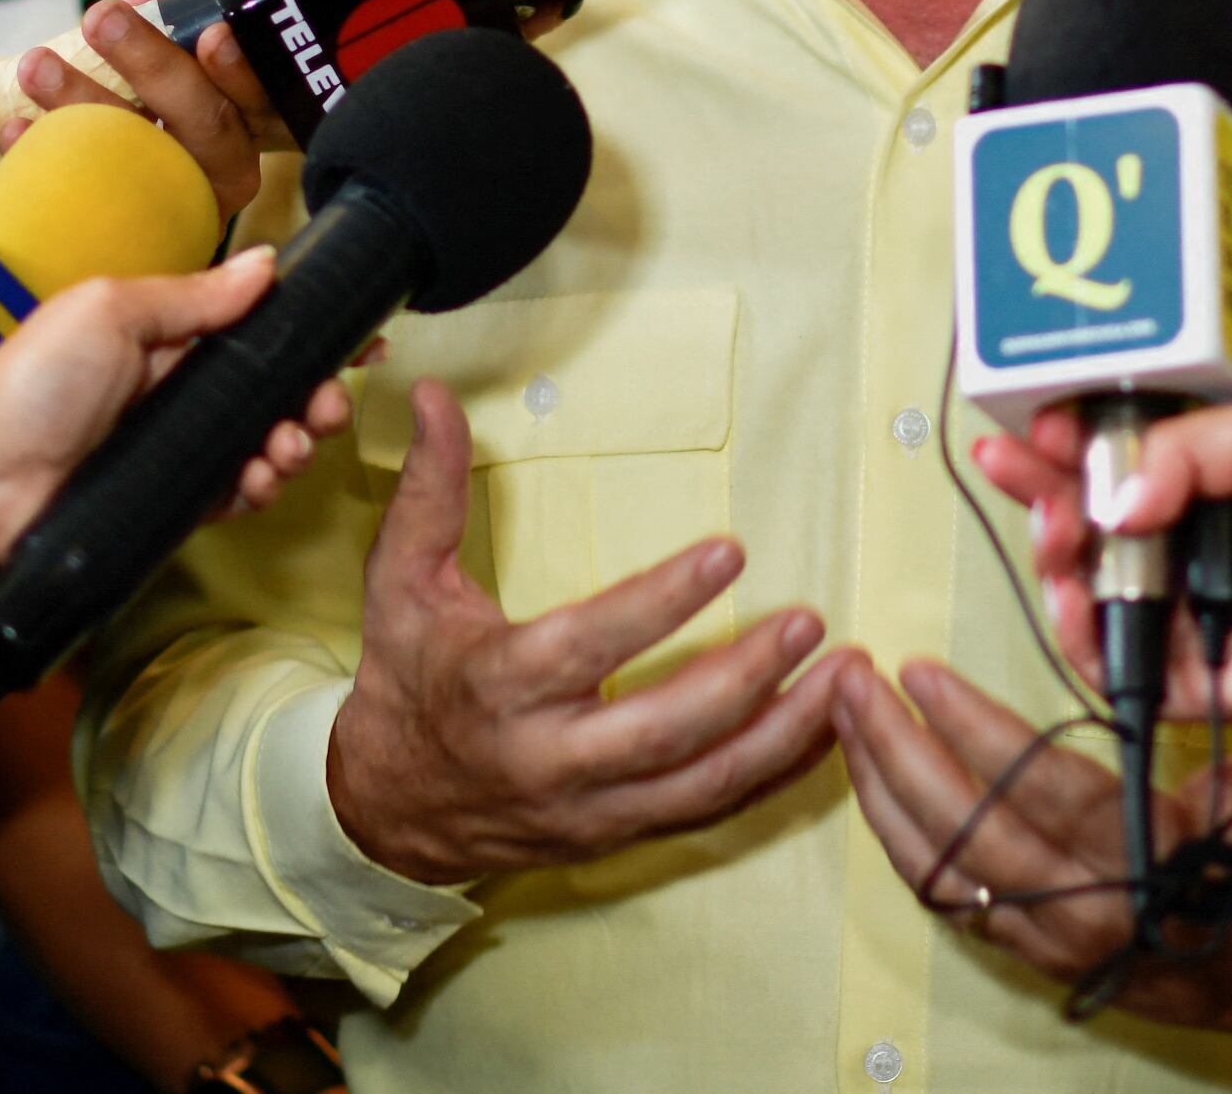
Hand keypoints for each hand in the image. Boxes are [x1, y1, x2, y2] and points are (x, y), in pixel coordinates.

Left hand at [0, 249, 353, 555]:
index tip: (358, 345)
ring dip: (292, 447)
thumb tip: (267, 264)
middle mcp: (181, 396)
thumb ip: (196, 297)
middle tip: (325, 409)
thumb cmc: (33, 380)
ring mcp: (177, 452)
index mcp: (171, 342)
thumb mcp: (115, 311)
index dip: (310, 342)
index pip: (258, 335)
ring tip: (287, 449)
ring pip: (262, 448)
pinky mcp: (168, 504)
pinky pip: (230, 497)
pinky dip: (256, 489)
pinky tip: (259, 481)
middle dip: (315, 401)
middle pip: (274, 396)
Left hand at [15, 0, 286, 218]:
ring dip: (85, 102)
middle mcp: (224, 170)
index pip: (257, 97)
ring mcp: (176, 203)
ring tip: (36, 65)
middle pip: (203, 123)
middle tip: (102, 17)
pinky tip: (14, 126)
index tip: (211, 34)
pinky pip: (81, 190)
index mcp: (248, 123)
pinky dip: (44, 153)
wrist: (133, 194)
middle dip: (151, 64)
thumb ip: (169, 25)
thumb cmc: (165, 109)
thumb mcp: (178, 62)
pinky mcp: (122, 225)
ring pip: (139, 155)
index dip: (238, 71)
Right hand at [323, 381, 850, 884]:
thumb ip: (428, 491)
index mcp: (496, 688)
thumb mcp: (399, 582)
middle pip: (661, 732)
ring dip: (783, 735)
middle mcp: (546, 759)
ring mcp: (588, 809)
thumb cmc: (407, 681)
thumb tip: (434, 396)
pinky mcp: (617, 836)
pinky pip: (708, 812)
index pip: (588, 647)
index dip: (661, 603)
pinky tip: (823, 731)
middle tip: (810, 624)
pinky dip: (773, 775)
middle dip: (744, 680)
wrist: (387, 811)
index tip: (728, 552)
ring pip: (700, 785)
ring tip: (844, 681)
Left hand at [832, 659, 1231, 1052]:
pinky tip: (873, 780)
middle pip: (967, 831)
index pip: (1046, 790)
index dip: (977, 730)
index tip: (923, 672)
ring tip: (844, 716)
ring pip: (940, 871)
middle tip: (854, 680)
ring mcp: (1054, 940)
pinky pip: (947, 896)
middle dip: (897, 751)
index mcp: (1154, 866)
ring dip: (881, 791)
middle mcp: (1091, 914)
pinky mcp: (1034, 950)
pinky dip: (900, 837)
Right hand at [971, 399, 1231, 719]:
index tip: (1039, 430)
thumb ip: (1171, 447)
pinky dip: (1076, 630)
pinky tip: (1071, 592)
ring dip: (1050, 555)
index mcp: (1202, 494)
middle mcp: (1186, 557)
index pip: (1109, 473)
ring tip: (1052, 524)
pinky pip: (1107, 662)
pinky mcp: (1187, 678)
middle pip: (1084, 531)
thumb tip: (1108, 498)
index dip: (1063, 451)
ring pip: (1083, 593)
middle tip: (1009, 466)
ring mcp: (1181, 618)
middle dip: (1039, 495)